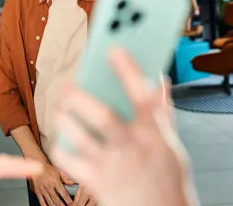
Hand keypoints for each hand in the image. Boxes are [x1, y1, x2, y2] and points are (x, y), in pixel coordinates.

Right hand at [31, 162, 73, 205]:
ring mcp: (43, 189)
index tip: (71, 203)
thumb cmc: (48, 169)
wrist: (37, 167)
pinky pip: (41, 201)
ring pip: (50, 201)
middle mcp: (49, 186)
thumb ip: (65, 178)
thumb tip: (72, 183)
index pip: (63, 193)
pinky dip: (45, 205)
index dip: (68, 200)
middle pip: (56, 199)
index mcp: (55, 181)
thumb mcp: (58, 171)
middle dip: (62, 205)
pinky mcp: (38, 191)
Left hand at [51, 48, 197, 205]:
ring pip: (80, 136)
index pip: (143, 96)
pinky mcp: (97, 184)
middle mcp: (134, 148)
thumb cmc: (166, 180)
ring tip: (60, 109)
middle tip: (67, 86)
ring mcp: (114, 167)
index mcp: (155, 135)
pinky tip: (61, 139)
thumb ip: (161, 112)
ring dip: (64, 118)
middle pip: (102, 115)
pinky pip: (69, 160)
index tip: (113, 48)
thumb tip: (158, 78)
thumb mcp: (172, 146)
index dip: (128, 71)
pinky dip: (61, 146)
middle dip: (80, 96)